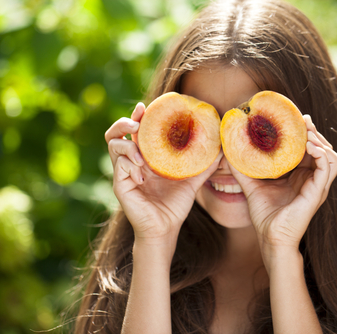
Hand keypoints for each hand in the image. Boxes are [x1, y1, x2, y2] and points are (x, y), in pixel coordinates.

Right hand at [105, 102, 221, 242]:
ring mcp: (124, 173)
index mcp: (145, 157)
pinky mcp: (120, 185)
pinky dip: (130, 166)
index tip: (145, 106)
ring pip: (114, 146)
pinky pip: (120, 167)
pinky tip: (143, 176)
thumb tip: (222, 150)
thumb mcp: (192, 181)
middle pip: (115, 133)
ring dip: (128, 145)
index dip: (138, 116)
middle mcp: (131, 162)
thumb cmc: (174, 205)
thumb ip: (204, 165)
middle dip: (124, 123)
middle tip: (137, 122)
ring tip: (142, 156)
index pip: (136, 131)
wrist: (166, 229)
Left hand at [228, 114, 336, 252]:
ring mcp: (317, 185)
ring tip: (307, 132)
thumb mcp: (252, 185)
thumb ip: (242, 168)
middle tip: (302, 119)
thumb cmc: (264, 215)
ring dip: (321, 140)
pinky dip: (322, 154)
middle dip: (314, 132)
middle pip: (322, 148)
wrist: (270, 237)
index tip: (295, 117)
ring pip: (331, 155)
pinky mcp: (318, 192)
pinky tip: (309, 146)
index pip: (309, 149)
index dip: (305, 133)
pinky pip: (328, 167)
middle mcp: (312, 179)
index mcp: (300, 176)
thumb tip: (227, 151)